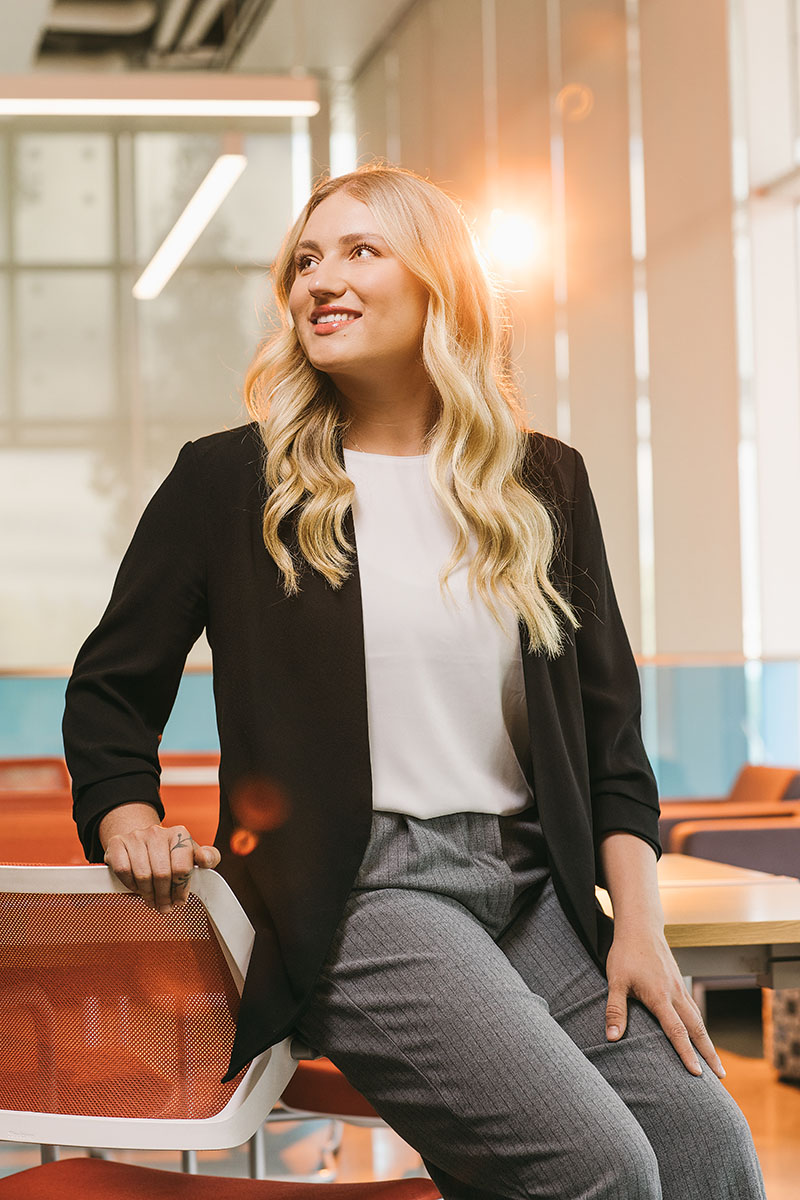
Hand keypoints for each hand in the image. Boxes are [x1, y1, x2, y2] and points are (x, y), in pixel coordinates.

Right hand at [101, 807, 220, 913]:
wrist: (140, 842)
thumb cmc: (168, 853)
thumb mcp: (191, 854)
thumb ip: (208, 857)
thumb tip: (205, 859)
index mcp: (179, 834)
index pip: (182, 868)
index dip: (180, 890)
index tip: (179, 900)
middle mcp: (157, 832)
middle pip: (162, 875)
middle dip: (164, 896)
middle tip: (164, 906)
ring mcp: (136, 836)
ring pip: (143, 875)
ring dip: (147, 893)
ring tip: (151, 898)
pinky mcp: (117, 843)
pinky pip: (124, 871)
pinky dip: (131, 884)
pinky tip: (137, 886)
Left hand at [604, 925, 725, 1078]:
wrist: (641, 926)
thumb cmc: (625, 954)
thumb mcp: (615, 981)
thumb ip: (615, 1011)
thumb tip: (611, 1039)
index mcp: (660, 996)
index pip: (676, 1031)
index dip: (687, 1054)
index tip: (697, 1074)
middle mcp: (675, 994)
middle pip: (696, 1028)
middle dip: (709, 1054)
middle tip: (721, 1077)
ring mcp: (679, 987)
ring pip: (698, 1019)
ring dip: (707, 1041)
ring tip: (715, 1062)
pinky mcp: (679, 982)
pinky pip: (693, 1008)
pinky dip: (700, 1025)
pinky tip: (700, 1033)